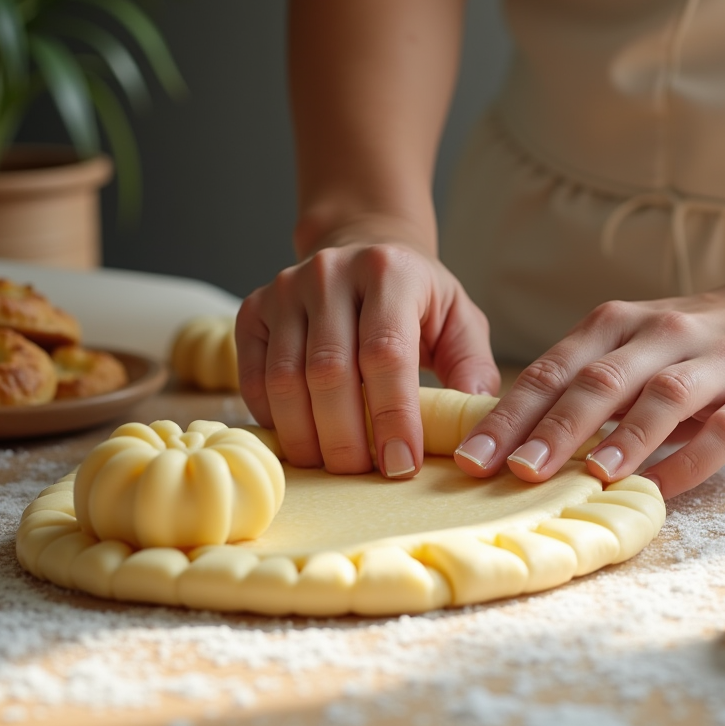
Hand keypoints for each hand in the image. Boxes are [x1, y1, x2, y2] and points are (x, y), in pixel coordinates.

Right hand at [236, 242, 499, 477]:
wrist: (363, 250)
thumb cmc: (417, 299)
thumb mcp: (459, 321)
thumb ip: (472, 370)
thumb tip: (472, 432)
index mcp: (390, 271)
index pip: (385, 353)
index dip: (392, 415)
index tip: (401, 465)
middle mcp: (330, 273)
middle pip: (329, 372)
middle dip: (345, 438)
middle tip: (362, 475)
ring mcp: (284, 288)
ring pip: (285, 380)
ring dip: (306, 437)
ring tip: (331, 465)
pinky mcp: (252, 309)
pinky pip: (253, 377)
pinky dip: (273, 419)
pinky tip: (301, 436)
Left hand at [451, 277, 724, 497]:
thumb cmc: (695, 342)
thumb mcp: (635, 345)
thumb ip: (586, 381)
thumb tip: (515, 440)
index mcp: (619, 323)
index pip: (555, 368)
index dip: (511, 413)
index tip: (474, 456)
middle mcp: (665, 334)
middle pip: (601, 381)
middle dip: (554, 428)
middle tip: (516, 471)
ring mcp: (719, 360)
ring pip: (664, 397)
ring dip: (624, 438)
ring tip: (589, 476)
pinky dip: (691, 458)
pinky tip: (661, 489)